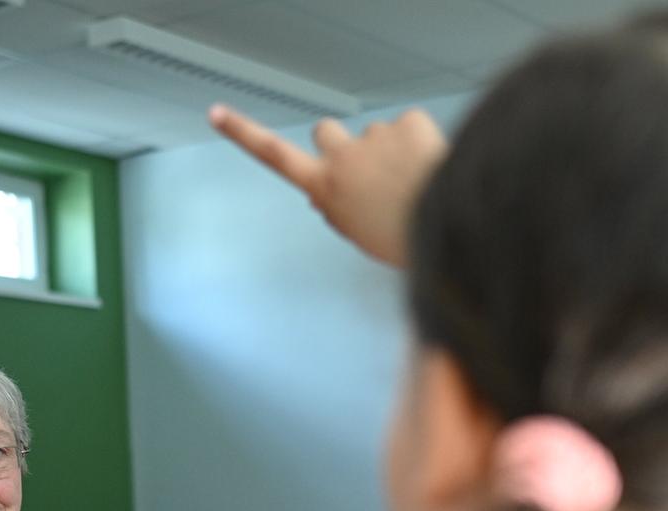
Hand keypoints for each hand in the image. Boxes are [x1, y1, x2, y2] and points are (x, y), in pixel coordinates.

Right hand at [208, 103, 447, 266]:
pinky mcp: (408, 123)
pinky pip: (411, 126)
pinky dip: (421, 142)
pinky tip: (431, 165)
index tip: (219, 115)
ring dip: (387, 149)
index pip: (273, 155)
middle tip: (365, 167)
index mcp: (325, 188)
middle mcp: (342, 157)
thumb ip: (337, 210)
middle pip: (324, 132)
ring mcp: (375, 137)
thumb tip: (325, 197)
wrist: (448, 222)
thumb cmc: (405, 239)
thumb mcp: (357, 235)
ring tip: (411, 180)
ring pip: (374, 133)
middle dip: (339, 143)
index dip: (243, 133)